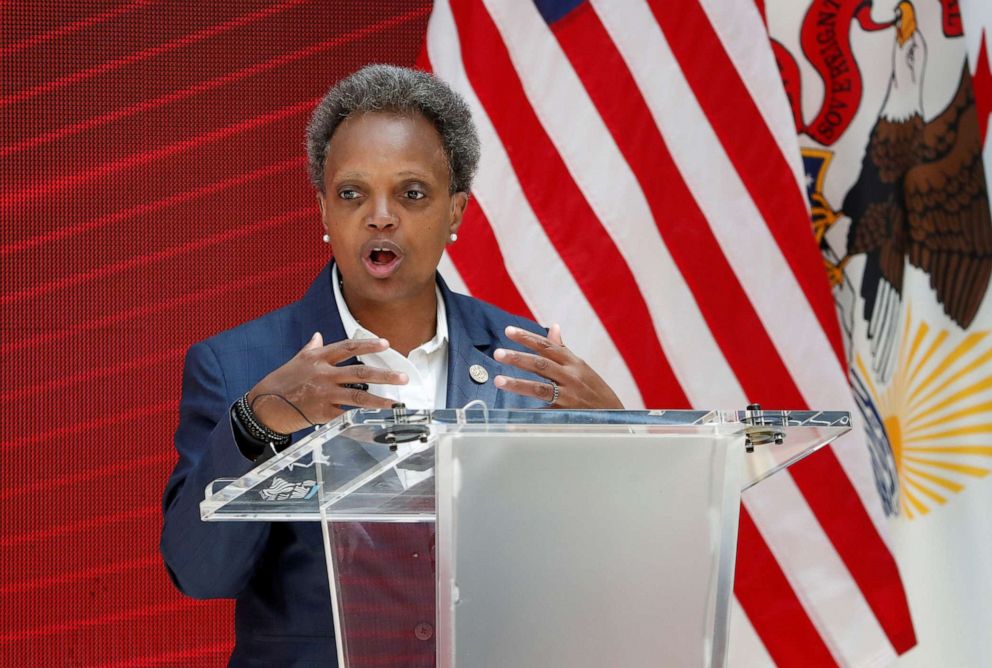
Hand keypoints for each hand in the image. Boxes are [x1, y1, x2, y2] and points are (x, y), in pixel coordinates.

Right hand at [247, 332, 407, 433]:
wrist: (265, 406)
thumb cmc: (281, 381)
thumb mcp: (296, 361)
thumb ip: (312, 349)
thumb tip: (318, 336)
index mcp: (318, 359)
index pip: (348, 347)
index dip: (367, 344)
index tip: (386, 343)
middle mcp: (324, 374)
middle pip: (359, 372)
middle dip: (384, 375)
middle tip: (403, 377)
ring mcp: (324, 394)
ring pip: (357, 396)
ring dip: (379, 399)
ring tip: (395, 402)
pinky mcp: (323, 413)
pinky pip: (346, 414)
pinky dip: (360, 416)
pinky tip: (374, 418)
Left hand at [492, 324, 623, 408]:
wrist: (614, 415)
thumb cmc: (594, 388)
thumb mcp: (581, 366)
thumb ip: (563, 349)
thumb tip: (553, 327)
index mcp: (573, 362)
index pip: (547, 346)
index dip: (527, 338)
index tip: (508, 331)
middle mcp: (571, 376)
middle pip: (541, 365)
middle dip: (518, 358)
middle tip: (498, 353)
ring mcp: (569, 396)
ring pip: (540, 388)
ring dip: (518, 384)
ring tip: (498, 380)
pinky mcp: (566, 414)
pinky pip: (544, 412)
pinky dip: (529, 411)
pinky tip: (512, 412)